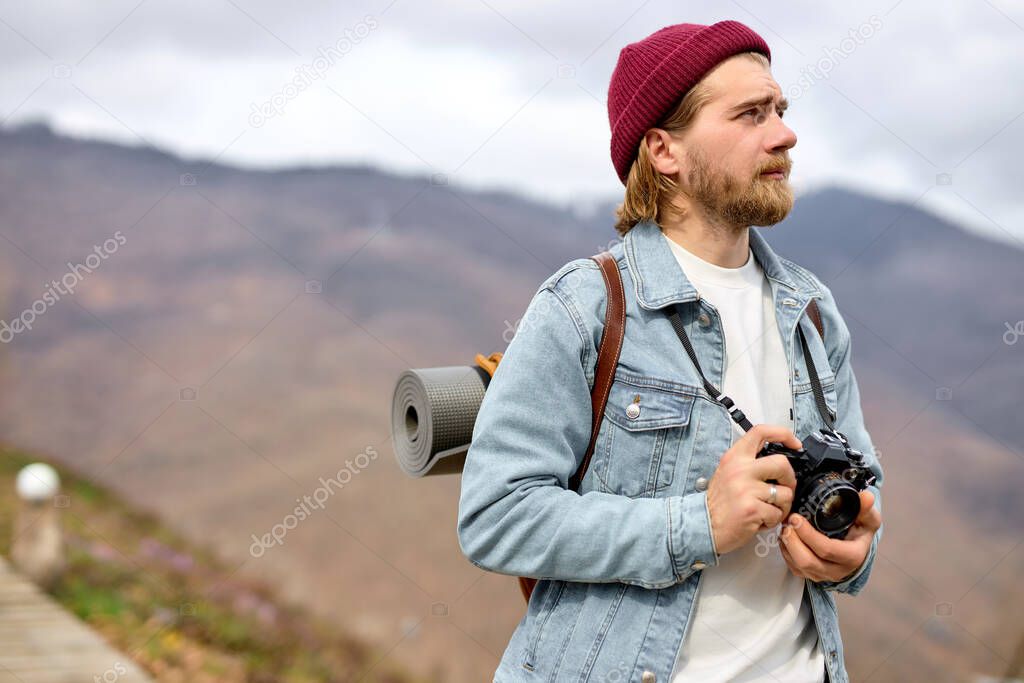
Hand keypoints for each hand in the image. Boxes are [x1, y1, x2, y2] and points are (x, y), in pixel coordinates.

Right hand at [707, 424, 798, 555]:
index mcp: (734, 457)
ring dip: (782, 506)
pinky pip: (778, 513)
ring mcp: (746, 489)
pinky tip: (760, 520)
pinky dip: (773, 520)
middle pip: (782, 463)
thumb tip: (779, 464)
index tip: (794, 444)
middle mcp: (740, 469)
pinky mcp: (752, 509)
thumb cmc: (719, 503)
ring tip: (767, 510)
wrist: (703, 526)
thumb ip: (749, 464)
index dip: (783, 434)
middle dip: (790, 479)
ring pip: (786, 493)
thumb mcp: (728, 473)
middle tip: (784, 489)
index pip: (761, 432)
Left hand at [779, 489, 881, 582]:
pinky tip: (786, 537)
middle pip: (807, 561)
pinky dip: (786, 552)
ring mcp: (823, 575)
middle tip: (787, 521)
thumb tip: (866, 496)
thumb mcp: (868, 518)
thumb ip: (865, 508)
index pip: (827, 549)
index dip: (808, 535)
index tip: (796, 517)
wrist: (856, 546)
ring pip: (798, 566)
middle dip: (792, 541)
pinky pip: (793, 568)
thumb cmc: (860, 530)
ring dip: (787, 545)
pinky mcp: (811, 575)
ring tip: (785, 526)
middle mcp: (837, 570)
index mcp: (852, 556)